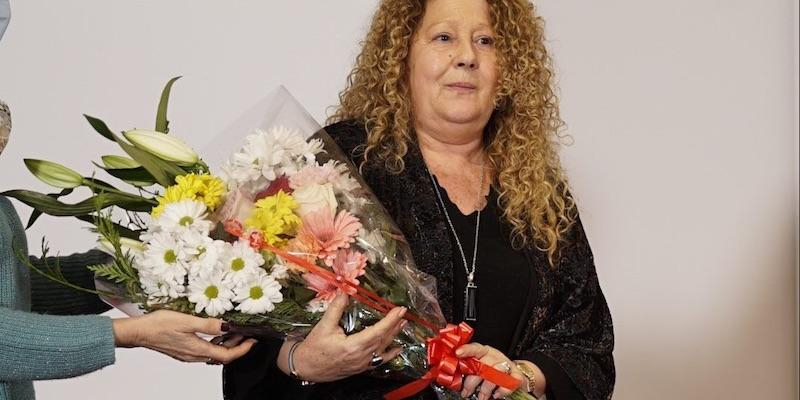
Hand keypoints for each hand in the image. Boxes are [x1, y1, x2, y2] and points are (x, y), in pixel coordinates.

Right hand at [112, 309, 256, 363]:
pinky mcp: (183, 350)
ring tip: (234, 331)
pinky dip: (214, 343)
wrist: (138, 332)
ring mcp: (188, 354)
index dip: (243, 349)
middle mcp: (194, 355)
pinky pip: (204, 350)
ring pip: (214, 353)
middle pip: (222, 356)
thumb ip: (209, 325)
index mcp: (198, 350)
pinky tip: (214, 333)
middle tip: (247, 334)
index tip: (253, 341)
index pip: (227, 356)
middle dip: (237, 346)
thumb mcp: (187, 321)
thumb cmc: (158, 325)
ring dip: (226, 344)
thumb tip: (228, 327)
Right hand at [278, 291, 406, 382]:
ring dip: (393, 336)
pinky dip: (390, 354)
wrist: (305, 367)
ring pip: (382, 349)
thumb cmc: (313, 348)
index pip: (377, 331)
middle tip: (403, 313)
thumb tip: (345, 291)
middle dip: (394, 325)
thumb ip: (336, 308)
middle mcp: (360, 357)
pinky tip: (397, 348)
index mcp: (352, 346)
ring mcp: (362, 364)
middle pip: (383, 340)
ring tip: (402, 324)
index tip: (399, 310)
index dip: (390, 320)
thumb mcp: (324, 326)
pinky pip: (379, 361)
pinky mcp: (360, 368)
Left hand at [456, 343, 525, 399]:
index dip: (466, 350)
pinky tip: (496, 395)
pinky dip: (502, 390)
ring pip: (496, 372)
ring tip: (481, 397)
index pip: (475, 348)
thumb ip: (468, 367)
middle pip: (483, 364)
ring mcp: (507, 365)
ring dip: (486, 387)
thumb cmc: (491, 369)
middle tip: (466, 392)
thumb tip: (452, 376)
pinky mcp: (516, 375)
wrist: (513, 373)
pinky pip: (510, 381)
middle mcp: (495, 356)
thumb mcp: (479, 365)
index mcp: (484, 352)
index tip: (458, 353)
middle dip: (472, 381)